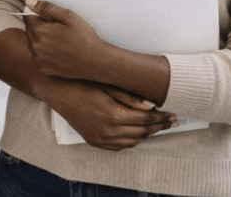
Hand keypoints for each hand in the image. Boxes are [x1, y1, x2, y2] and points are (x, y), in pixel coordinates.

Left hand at [23, 0, 102, 79]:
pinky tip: (59, 52)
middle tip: (58, 29)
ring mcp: (39, 59)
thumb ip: (46, 8)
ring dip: (41, 40)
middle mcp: (35, 47)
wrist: (96, 62)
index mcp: (40, 31)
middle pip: (30, 30)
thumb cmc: (84, 38)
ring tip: (60, 41)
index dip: (38, 14)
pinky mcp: (44, 68)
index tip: (49, 18)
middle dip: (40, 27)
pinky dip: (45, 52)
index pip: (27, 17)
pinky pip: (39, 56)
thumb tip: (28, 1)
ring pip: (33, 43)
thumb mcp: (68, 16)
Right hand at [45, 78, 175, 150]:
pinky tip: (137, 134)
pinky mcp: (95, 142)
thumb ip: (130, 97)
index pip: (146, 120)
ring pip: (132, 142)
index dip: (161, 118)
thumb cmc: (83, 84)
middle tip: (171, 121)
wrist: (58, 92)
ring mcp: (101, 139)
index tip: (172, 114)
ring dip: (147, 135)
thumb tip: (152, 105)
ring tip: (157, 127)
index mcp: (114, 115)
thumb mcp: (108, 85)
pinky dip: (131, 141)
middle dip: (158, 127)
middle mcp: (109, 131)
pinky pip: (119, 147)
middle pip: (142, 132)